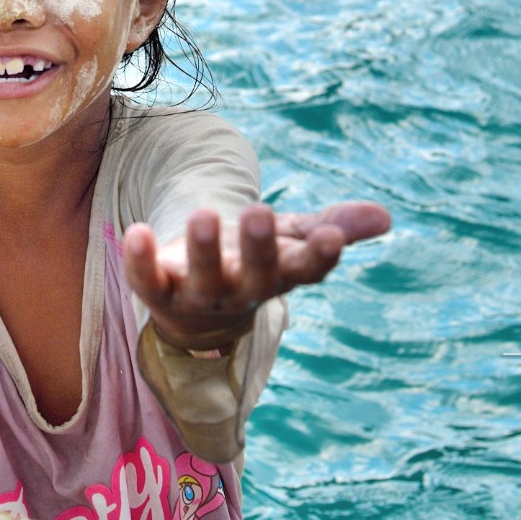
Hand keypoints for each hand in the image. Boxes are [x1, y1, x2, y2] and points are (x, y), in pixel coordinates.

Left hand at [123, 201, 389, 352]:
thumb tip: (385, 217)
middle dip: (258, 247)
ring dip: (203, 249)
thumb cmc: (255, 262)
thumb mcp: (293, 239)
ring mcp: (199, 295)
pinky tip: (135, 231)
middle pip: (255, 276)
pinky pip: (148, 281)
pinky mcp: (158, 290)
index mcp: (280, 276)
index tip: (330, 238)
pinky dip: (140, 260)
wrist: (198, 308)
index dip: (319, 256)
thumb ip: (334, 225)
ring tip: (203, 214)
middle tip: (260, 212)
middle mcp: (242, 290)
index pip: (305, 271)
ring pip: (203, 280)